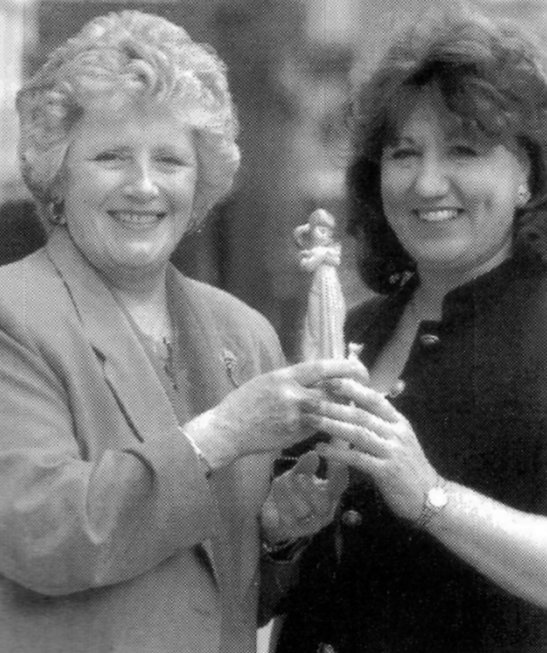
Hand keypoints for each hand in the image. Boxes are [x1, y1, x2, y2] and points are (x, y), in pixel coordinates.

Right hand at [184, 359, 368, 469]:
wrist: (228, 430)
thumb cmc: (245, 402)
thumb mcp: (267, 381)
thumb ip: (293, 379)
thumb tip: (319, 375)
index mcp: (284, 377)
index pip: (322, 367)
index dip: (345, 366)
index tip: (359, 367)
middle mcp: (292, 395)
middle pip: (332, 390)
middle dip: (351, 390)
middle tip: (364, 390)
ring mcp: (294, 417)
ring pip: (330, 411)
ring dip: (343, 409)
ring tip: (353, 407)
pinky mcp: (295, 436)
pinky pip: (319, 428)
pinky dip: (328, 425)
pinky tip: (335, 425)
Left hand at [261, 450, 346, 543]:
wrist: (276, 514)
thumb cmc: (294, 490)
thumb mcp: (300, 474)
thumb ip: (306, 465)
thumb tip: (312, 454)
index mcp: (331, 497)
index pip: (340, 487)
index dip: (339, 474)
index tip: (332, 460)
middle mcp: (323, 513)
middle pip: (322, 506)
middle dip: (311, 491)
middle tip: (300, 477)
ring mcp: (307, 525)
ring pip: (302, 511)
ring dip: (291, 492)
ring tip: (283, 478)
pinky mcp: (291, 529)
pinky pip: (286, 516)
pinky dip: (281, 499)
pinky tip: (277, 484)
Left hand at [315, 380, 437, 521]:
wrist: (430, 498)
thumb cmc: (408, 467)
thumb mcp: (398, 439)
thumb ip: (379, 423)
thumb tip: (353, 407)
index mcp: (398, 421)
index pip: (374, 398)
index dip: (351, 388)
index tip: (329, 380)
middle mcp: (396, 433)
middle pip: (361, 414)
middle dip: (333, 405)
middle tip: (308, 400)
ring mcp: (392, 452)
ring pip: (358, 433)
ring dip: (331, 425)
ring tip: (310, 420)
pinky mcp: (387, 472)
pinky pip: (358, 458)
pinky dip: (337, 452)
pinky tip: (320, 448)